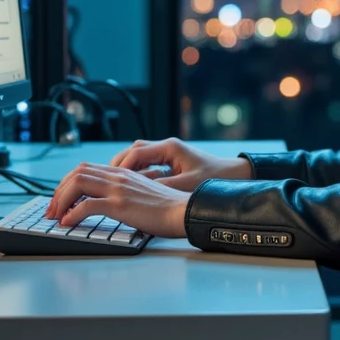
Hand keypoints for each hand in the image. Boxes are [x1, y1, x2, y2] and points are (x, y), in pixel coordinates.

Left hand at [45, 162, 191, 239]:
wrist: (184, 211)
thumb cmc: (168, 208)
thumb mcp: (143, 194)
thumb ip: (125, 193)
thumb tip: (108, 204)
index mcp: (123, 173)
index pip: (86, 169)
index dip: (67, 183)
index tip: (61, 199)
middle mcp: (118, 176)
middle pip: (77, 173)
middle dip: (58, 191)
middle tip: (51, 210)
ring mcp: (118, 189)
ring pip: (77, 184)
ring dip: (60, 201)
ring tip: (55, 216)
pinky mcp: (120, 204)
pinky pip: (86, 205)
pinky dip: (72, 215)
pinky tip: (68, 223)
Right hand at [108, 137, 251, 192]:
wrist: (234, 174)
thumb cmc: (214, 177)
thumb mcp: (187, 185)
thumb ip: (163, 187)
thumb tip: (140, 193)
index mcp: (170, 148)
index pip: (137, 153)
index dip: (122, 167)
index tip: (112, 181)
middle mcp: (166, 147)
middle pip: (132, 152)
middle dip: (117, 166)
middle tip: (105, 181)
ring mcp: (167, 154)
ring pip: (137, 157)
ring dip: (125, 169)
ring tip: (113, 184)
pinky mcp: (169, 162)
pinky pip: (145, 164)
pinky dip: (135, 173)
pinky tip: (129, 186)